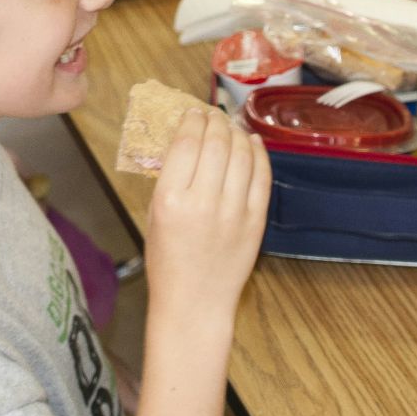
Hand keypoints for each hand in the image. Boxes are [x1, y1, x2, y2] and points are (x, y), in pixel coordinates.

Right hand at [144, 109, 270, 320]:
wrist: (195, 302)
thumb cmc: (168, 263)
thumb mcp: (154, 216)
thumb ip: (169, 178)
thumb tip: (187, 141)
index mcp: (171, 199)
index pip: (187, 143)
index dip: (192, 120)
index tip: (193, 113)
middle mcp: (203, 202)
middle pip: (216, 143)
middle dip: (215, 120)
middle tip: (213, 114)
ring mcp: (233, 212)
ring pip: (242, 154)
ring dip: (236, 132)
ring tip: (231, 126)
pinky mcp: (255, 221)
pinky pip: (262, 176)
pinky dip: (258, 153)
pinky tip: (252, 142)